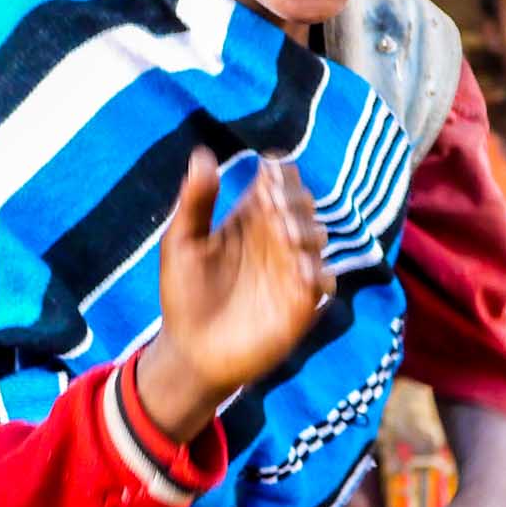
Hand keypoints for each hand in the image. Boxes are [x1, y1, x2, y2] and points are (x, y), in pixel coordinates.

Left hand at [140, 151, 334, 439]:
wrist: (190, 352)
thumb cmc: (183, 295)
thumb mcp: (181, 244)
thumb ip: (194, 202)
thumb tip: (203, 154)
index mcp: (249, 219)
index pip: (279, 183)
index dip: (279, 174)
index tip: (266, 174)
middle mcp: (275, 239)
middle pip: (303, 203)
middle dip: (293, 199)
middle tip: (271, 203)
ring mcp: (290, 270)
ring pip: (318, 236)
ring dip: (305, 230)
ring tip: (282, 233)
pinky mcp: (300, 304)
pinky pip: (324, 281)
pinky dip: (317, 273)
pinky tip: (297, 272)